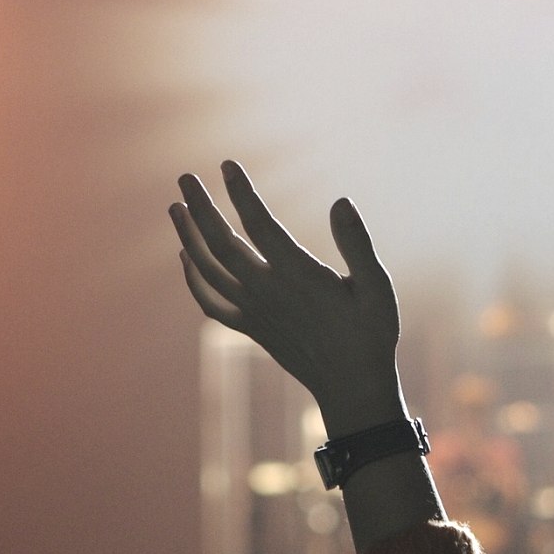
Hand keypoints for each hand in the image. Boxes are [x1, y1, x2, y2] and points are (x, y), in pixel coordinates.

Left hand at [169, 161, 406, 436]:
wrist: (351, 388)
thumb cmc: (371, 334)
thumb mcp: (378, 287)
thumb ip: (357, 243)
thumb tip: (341, 202)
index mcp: (298, 276)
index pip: (260, 224)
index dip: (241, 193)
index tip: (227, 165)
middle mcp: (268, 292)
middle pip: (220, 243)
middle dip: (200, 207)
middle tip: (184, 178)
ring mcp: (254, 312)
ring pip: (207, 270)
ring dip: (187, 237)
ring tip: (175, 208)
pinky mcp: (250, 328)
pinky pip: (210, 302)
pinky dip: (192, 280)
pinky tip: (185, 259)